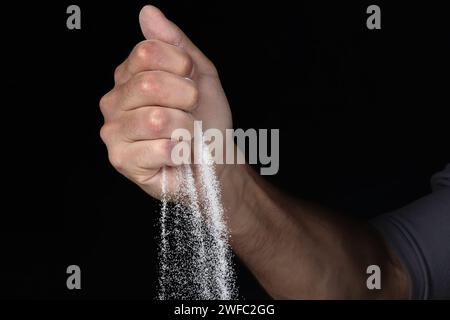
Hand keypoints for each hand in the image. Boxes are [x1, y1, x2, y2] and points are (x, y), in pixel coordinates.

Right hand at [99, 5, 231, 198]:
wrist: (215, 159)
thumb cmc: (206, 119)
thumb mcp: (199, 74)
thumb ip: (174, 43)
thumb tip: (147, 12)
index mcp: (129, 76)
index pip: (147, 52)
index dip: (181, 67)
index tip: (192, 84)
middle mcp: (114, 101)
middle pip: (149, 84)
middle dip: (186, 100)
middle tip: (190, 112)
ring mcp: (114, 132)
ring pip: (157, 119)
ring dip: (185, 128)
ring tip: (184, 134)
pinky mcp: (122, 160)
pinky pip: (161, 148)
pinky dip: (181, 151)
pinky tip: (176, 154)